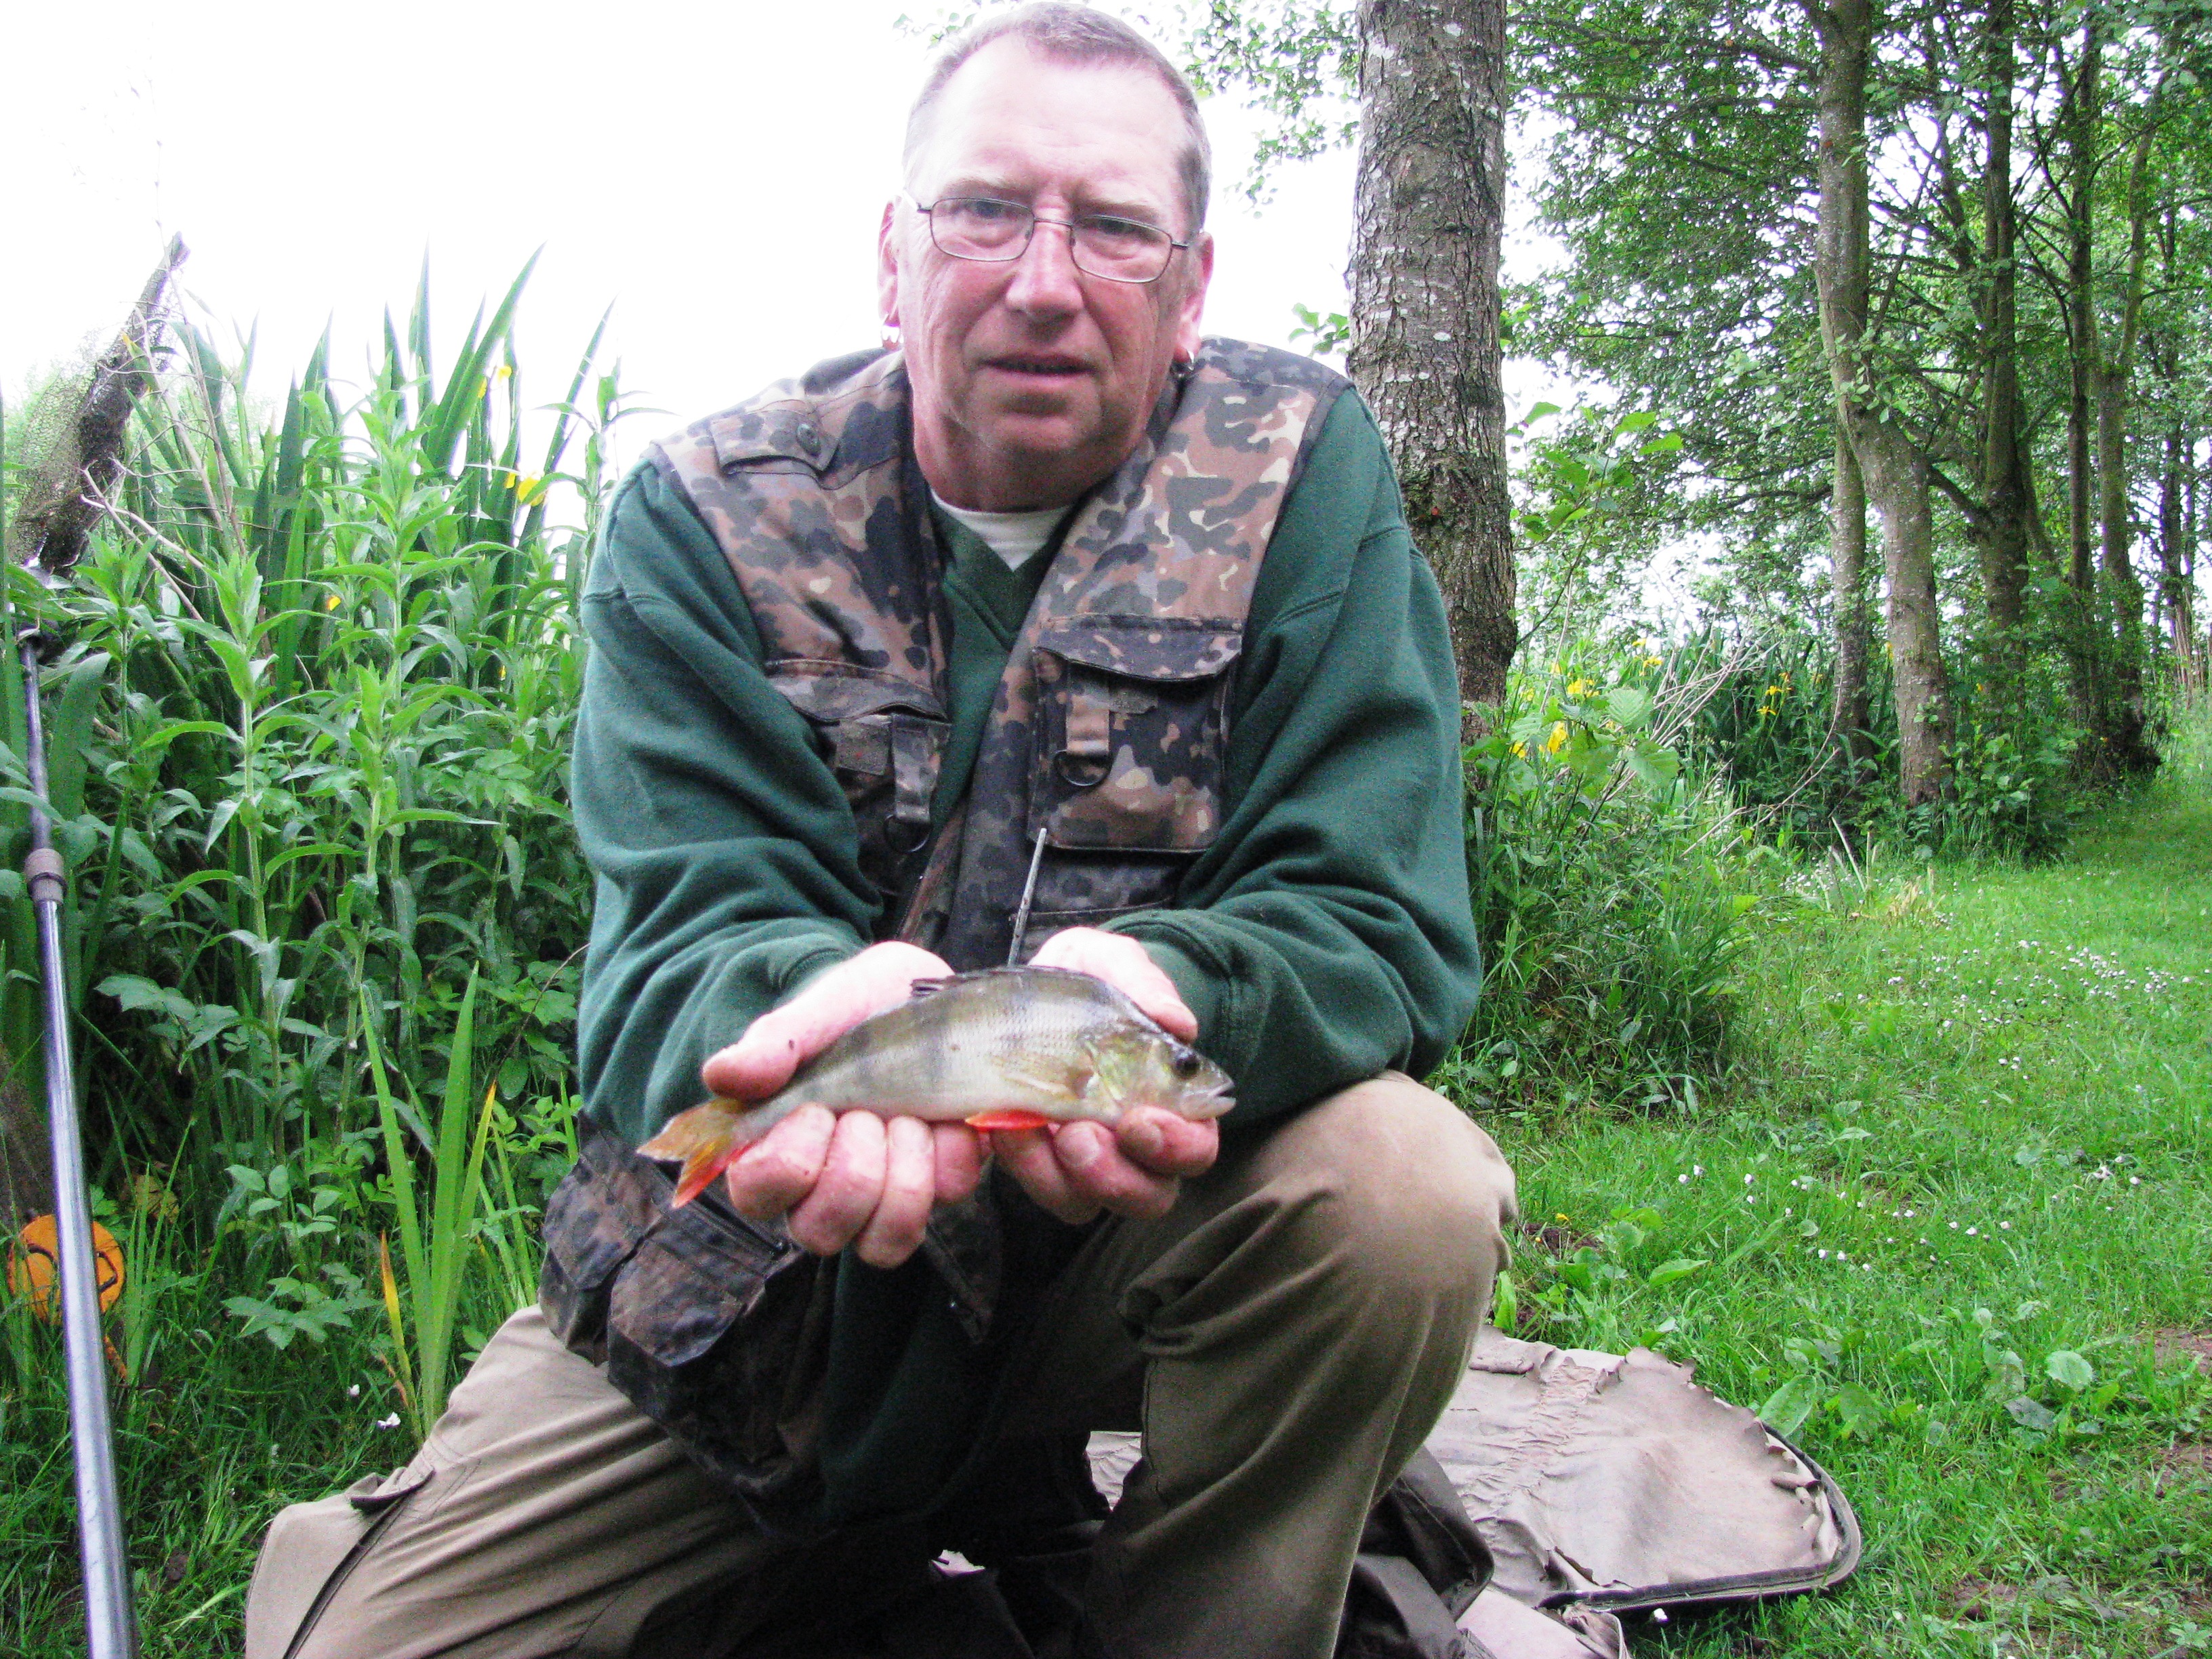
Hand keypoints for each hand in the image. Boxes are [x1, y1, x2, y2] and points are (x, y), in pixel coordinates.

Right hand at [698, 942, 983, 1267]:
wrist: (927, 995)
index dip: (786, 1163)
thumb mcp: (821, 1008)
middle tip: (866, 1114)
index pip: (757, 1193)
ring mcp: (883, 1196)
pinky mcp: (939, 1186)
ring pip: (883, 1240)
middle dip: (852, 1169)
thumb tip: (722, 1075)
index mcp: (775, 1148)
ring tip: (908, 1119)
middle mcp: (823, 1188)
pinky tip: (947, 1119)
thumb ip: (774, 1041)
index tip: (815, 1110)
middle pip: (820, 1230)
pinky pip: (947, 1198)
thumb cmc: (857, 1009)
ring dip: (903, 1174)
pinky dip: (950, 1154)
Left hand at [996, 928, 1217, 1223]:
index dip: (1177, 1145)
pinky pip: (1033, 1188)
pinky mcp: (1033, 1165)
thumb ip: (1142, 981)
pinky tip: (999, 1123)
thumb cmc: (1080, 984)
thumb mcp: (1104, 961)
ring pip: (1084, 1203)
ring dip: (1057, 1174)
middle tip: (1079, 1135)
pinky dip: (1018, 1162)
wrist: (1013, 995)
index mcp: (1169, 1104)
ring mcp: (1080, 1164)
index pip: (1195, 1147)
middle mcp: (1132, 1148)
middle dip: (1115, 1175)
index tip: (1139, 1119)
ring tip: (1026, 1124)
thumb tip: (1179, 1023)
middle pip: (1149, 1196)